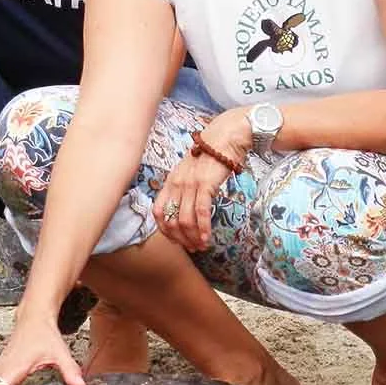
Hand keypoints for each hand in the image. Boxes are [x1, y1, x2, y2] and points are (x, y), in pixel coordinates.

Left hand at [153, 108, 251, 251]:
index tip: (177, 240)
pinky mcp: (205, 184)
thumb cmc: (211, 155)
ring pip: (184, 221)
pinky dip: (202, 228)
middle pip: (170, 221)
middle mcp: (176, 184)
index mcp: (169, 182)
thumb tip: (184, 211)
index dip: (165, 231)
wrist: (227, 135)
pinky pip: (201, 212)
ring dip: (192, 238)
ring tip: (201, 246)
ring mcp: (190, 184)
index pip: (158, 213)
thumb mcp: (190, 171)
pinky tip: (206, 238)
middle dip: (180, 239)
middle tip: (192, 248)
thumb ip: (184, 189)